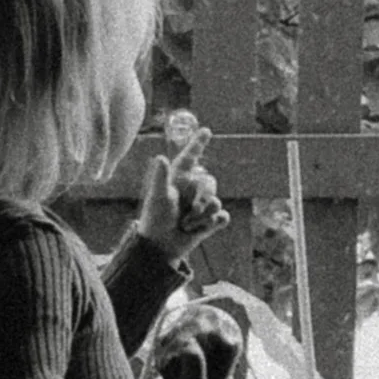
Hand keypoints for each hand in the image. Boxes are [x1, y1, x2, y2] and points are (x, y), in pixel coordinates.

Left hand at [135, 120, 228, 260]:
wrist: (161, 247)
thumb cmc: (155, 220)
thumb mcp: (158, 198)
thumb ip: (160, 178)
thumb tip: (160, 157)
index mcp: (179, 179)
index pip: (190, 157)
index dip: (197, 144)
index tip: (205, 131)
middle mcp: (192, 189)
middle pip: (210, 183)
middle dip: (202, 199)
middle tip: (189, 212)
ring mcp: (202, 205)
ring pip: (216, 202)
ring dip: (201, 217)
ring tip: (186, 224)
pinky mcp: (210, 221)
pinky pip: (223, 216)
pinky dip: (212, 224)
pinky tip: (201, 229)